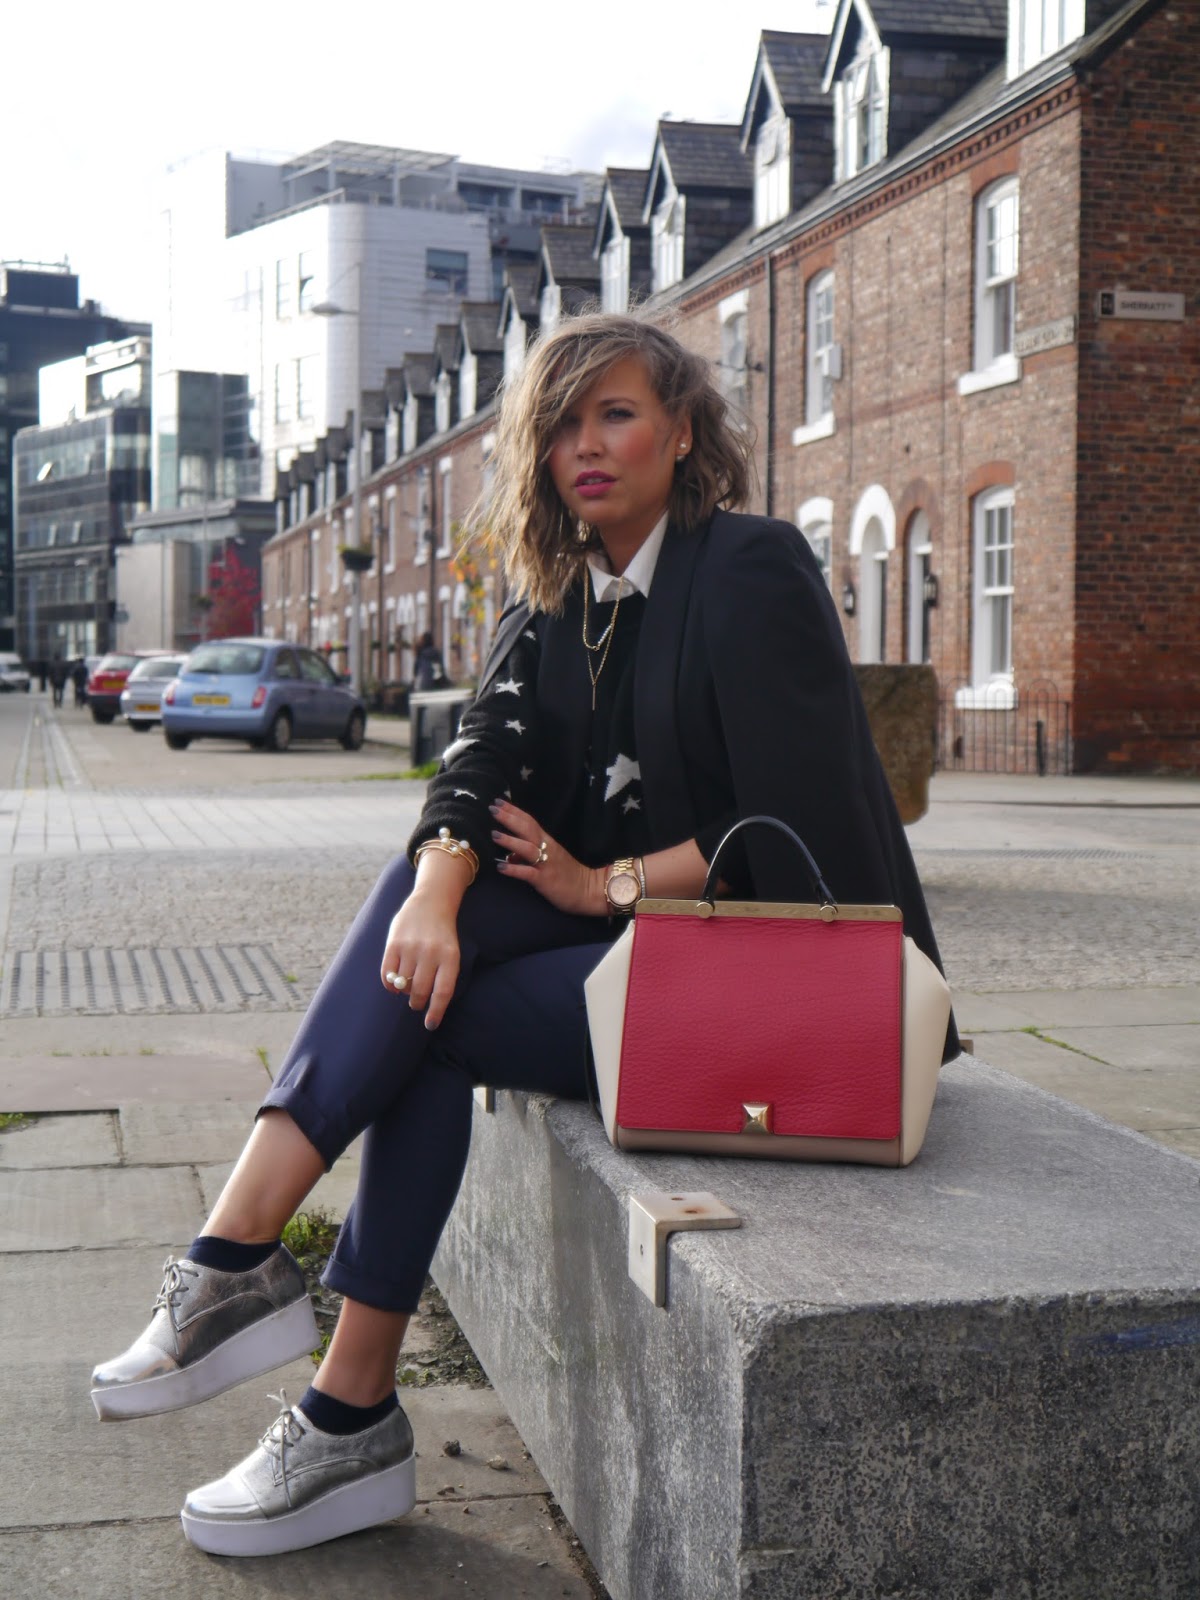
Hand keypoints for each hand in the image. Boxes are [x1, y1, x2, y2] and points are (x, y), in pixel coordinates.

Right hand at [379, 857, 464, 1028]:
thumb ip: (443, 975)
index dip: (435, 1012)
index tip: (430, 1025)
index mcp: (450, 957)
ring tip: (407, 987)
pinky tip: (393, 984)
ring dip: (404, 992)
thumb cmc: (442, 934)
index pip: (442, 992)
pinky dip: (389, 984)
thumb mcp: (451, 952)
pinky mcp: (394, 943)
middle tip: (416, 1003)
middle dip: (417, 1002)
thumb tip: (430, 1006)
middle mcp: (431, 953)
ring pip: (403, 984)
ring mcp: (411, 948)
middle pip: (420, 991)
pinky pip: (387, 974)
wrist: (431, 901)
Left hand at [490, 799, 603, 916]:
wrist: (589, 890)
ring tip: (494, 834)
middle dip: (509, 818)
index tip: (499, 801)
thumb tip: (508, 857)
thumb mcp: (548, 861)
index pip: (530, 821)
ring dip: (510, 841)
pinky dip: (514, 869)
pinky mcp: (545, 880)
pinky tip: (500, 867)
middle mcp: (547, 849)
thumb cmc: (568, 875)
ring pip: (527, 848)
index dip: (514, 811)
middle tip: (493, 808)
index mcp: (548, 842)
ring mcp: (546, 864)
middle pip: (527, 829)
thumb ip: (528, 857)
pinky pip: (528, 873)